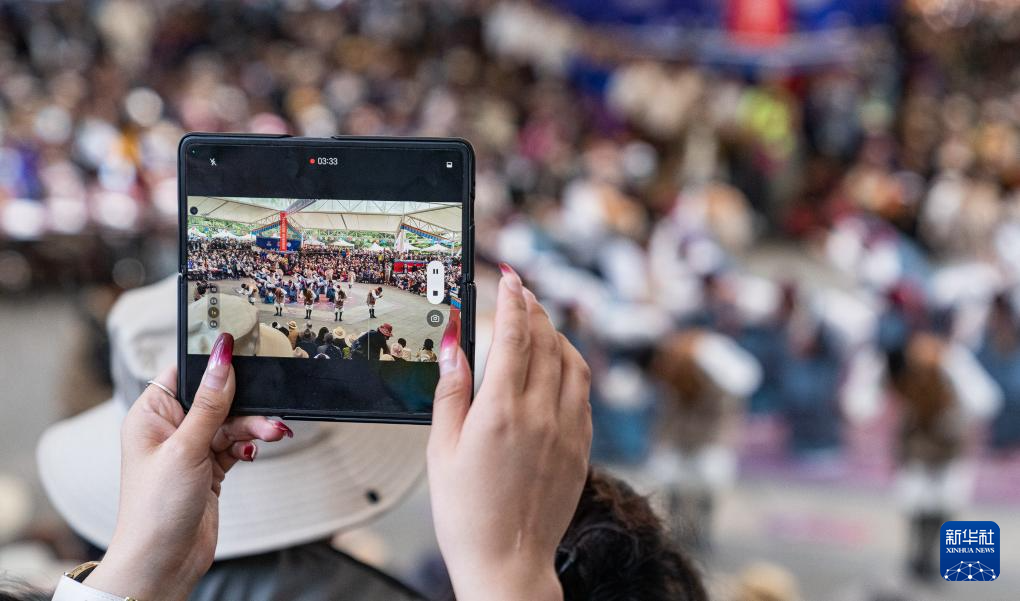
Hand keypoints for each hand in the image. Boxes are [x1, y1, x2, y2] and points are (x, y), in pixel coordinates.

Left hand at [85, 334, 292, 600]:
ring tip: (275, 432)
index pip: (185, 372)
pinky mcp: (209, 468)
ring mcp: (190, 449)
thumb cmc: (156, 508)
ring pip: (231, 423)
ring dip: (253, 427)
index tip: (244, 352)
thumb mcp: (186, 448)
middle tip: (270, 409)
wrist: (163, 563)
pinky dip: (250, 444)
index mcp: (151, 414)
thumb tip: (221, 357)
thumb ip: (209, 402)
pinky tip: (257, 449)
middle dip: (246, 404)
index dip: (213, 363)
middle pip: (217, 398)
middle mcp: (170, 428)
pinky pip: (236, 444)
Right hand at [428, 264, 592, 600]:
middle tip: (523, 291)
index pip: (513, 336)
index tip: (510, 279)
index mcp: (500, 412)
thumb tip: (454, 344)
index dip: (513, 300)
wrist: (507, 562)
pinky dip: (571, 366)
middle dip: (534, 308)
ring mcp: (566, 430)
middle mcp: (539, 415)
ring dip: (557, 333)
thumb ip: (451, 390)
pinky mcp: (582, 447)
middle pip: (545, 340)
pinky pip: (582, 392)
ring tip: (541, 321)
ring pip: (572, 361)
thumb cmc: (466, 513)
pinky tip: (559, 364)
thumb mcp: (441, 448)